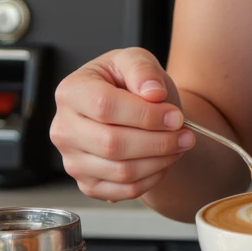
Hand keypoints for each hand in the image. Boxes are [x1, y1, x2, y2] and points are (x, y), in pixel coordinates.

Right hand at [50, 47, 194, 201]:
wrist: (131, 107)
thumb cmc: (129, 82)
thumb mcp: (136, 59)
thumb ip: (142, 69)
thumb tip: (152, 93)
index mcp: (71, 92)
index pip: (105, 107)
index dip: (145, 115)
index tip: (175, 116)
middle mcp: (64, 129)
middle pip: (112, 144)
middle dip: (158, 142)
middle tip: (186, 135)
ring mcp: (72, 160)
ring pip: (120, 171)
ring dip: (159, 161)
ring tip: (179, 145)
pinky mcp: (87, 183)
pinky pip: (123, 190)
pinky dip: (151, 179)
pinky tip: (163, 161)